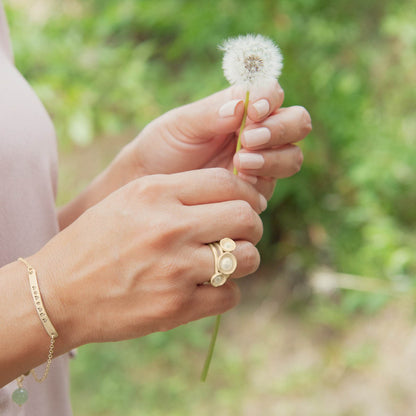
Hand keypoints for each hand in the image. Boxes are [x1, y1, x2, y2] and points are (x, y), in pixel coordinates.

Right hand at [37, 169, 264, 346]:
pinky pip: (230, 295)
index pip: (226, 182)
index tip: (247, 205)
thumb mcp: (129, 200)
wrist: (56, 293)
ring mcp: (175, 269)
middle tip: (240, 233)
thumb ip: (178, 193)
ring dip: (244, 259)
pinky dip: (225, 291)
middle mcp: (169, 227)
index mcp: (155, 193)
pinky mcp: (176, 307)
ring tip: (223, 261)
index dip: (246, 194)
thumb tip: (230, 197)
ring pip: (247, 258)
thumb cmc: (94, 242)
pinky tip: (204, 287)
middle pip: (246, 218)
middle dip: (251, 225)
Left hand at [118, 80, 311, 199]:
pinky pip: (272, 185)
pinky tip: (238, 183)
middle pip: (297, 123)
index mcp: (242, 109)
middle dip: (279, 130)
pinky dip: (260, 183)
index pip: (274, 94)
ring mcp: (261, 163)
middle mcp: (258, 133)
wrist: (152, 183)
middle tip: (248, 141)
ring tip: (240, 163)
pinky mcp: (255, 190)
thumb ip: (211, 114)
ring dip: (273, 159)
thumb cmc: (164, 147)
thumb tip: (242, 106)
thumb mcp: (182, 125)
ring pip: (292, 157)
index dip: (271, 100)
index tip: (254, 112)